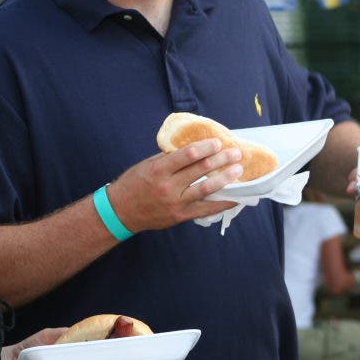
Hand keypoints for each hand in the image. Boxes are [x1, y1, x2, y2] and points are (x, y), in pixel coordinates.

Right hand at [106, 138, 243, 232]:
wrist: (121, 211)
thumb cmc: (134, 183)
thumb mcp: (147, 165)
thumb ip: (169, 158)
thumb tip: (194, 148)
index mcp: (159, 169)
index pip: (187, 155)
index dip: (205, 147)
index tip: (218, 142)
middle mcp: (168, 186)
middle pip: (200, 170)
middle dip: (221, 160)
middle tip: (236, 153)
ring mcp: (176, 203)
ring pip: (206, 189)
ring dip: (225, 179)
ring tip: (239, 170)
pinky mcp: (180, 216)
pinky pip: (205, 209)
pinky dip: (222, 203)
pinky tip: (235, 198)